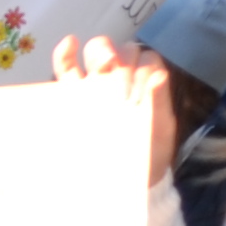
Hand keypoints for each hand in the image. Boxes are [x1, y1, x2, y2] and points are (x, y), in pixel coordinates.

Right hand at [54, 33, 180, 184]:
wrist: (118, 180)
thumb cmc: (144, 153)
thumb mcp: (158, 130)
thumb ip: (158, 102)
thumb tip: (160, 74)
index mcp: (145, 84)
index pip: (146, 59)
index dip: (144, 65)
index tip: (142, 86)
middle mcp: (121, 79)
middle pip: (120, 51)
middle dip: (121, 56)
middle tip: (119, 78)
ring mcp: (95, 84)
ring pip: (95, 53)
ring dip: (99, 51)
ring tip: (102, 65)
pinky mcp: (72, 94)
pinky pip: (66, 68)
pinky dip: (66, 53)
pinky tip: (70, 44)